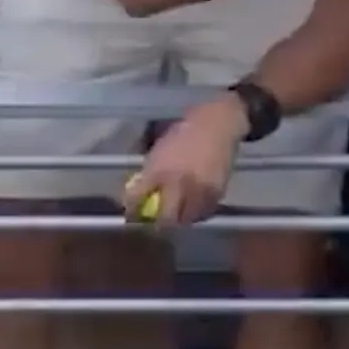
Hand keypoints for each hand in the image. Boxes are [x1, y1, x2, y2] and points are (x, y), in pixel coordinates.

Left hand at [126, 97, 245, 226]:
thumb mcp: (160, 151)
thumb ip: (150, 173)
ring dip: (179, 220)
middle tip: (156, 222)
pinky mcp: (217, 193)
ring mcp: (200, 190)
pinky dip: (196, 214)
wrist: (217, 125)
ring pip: (186, 219)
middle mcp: (179, 184)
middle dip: (159, 223)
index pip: (139, 198)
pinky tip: (192, 208)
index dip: (132, 210)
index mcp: (160, 170)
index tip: (131, 214)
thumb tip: (138, 193)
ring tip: (176, 215)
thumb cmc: (183, 134)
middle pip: (166, 218)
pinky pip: (203, 213)